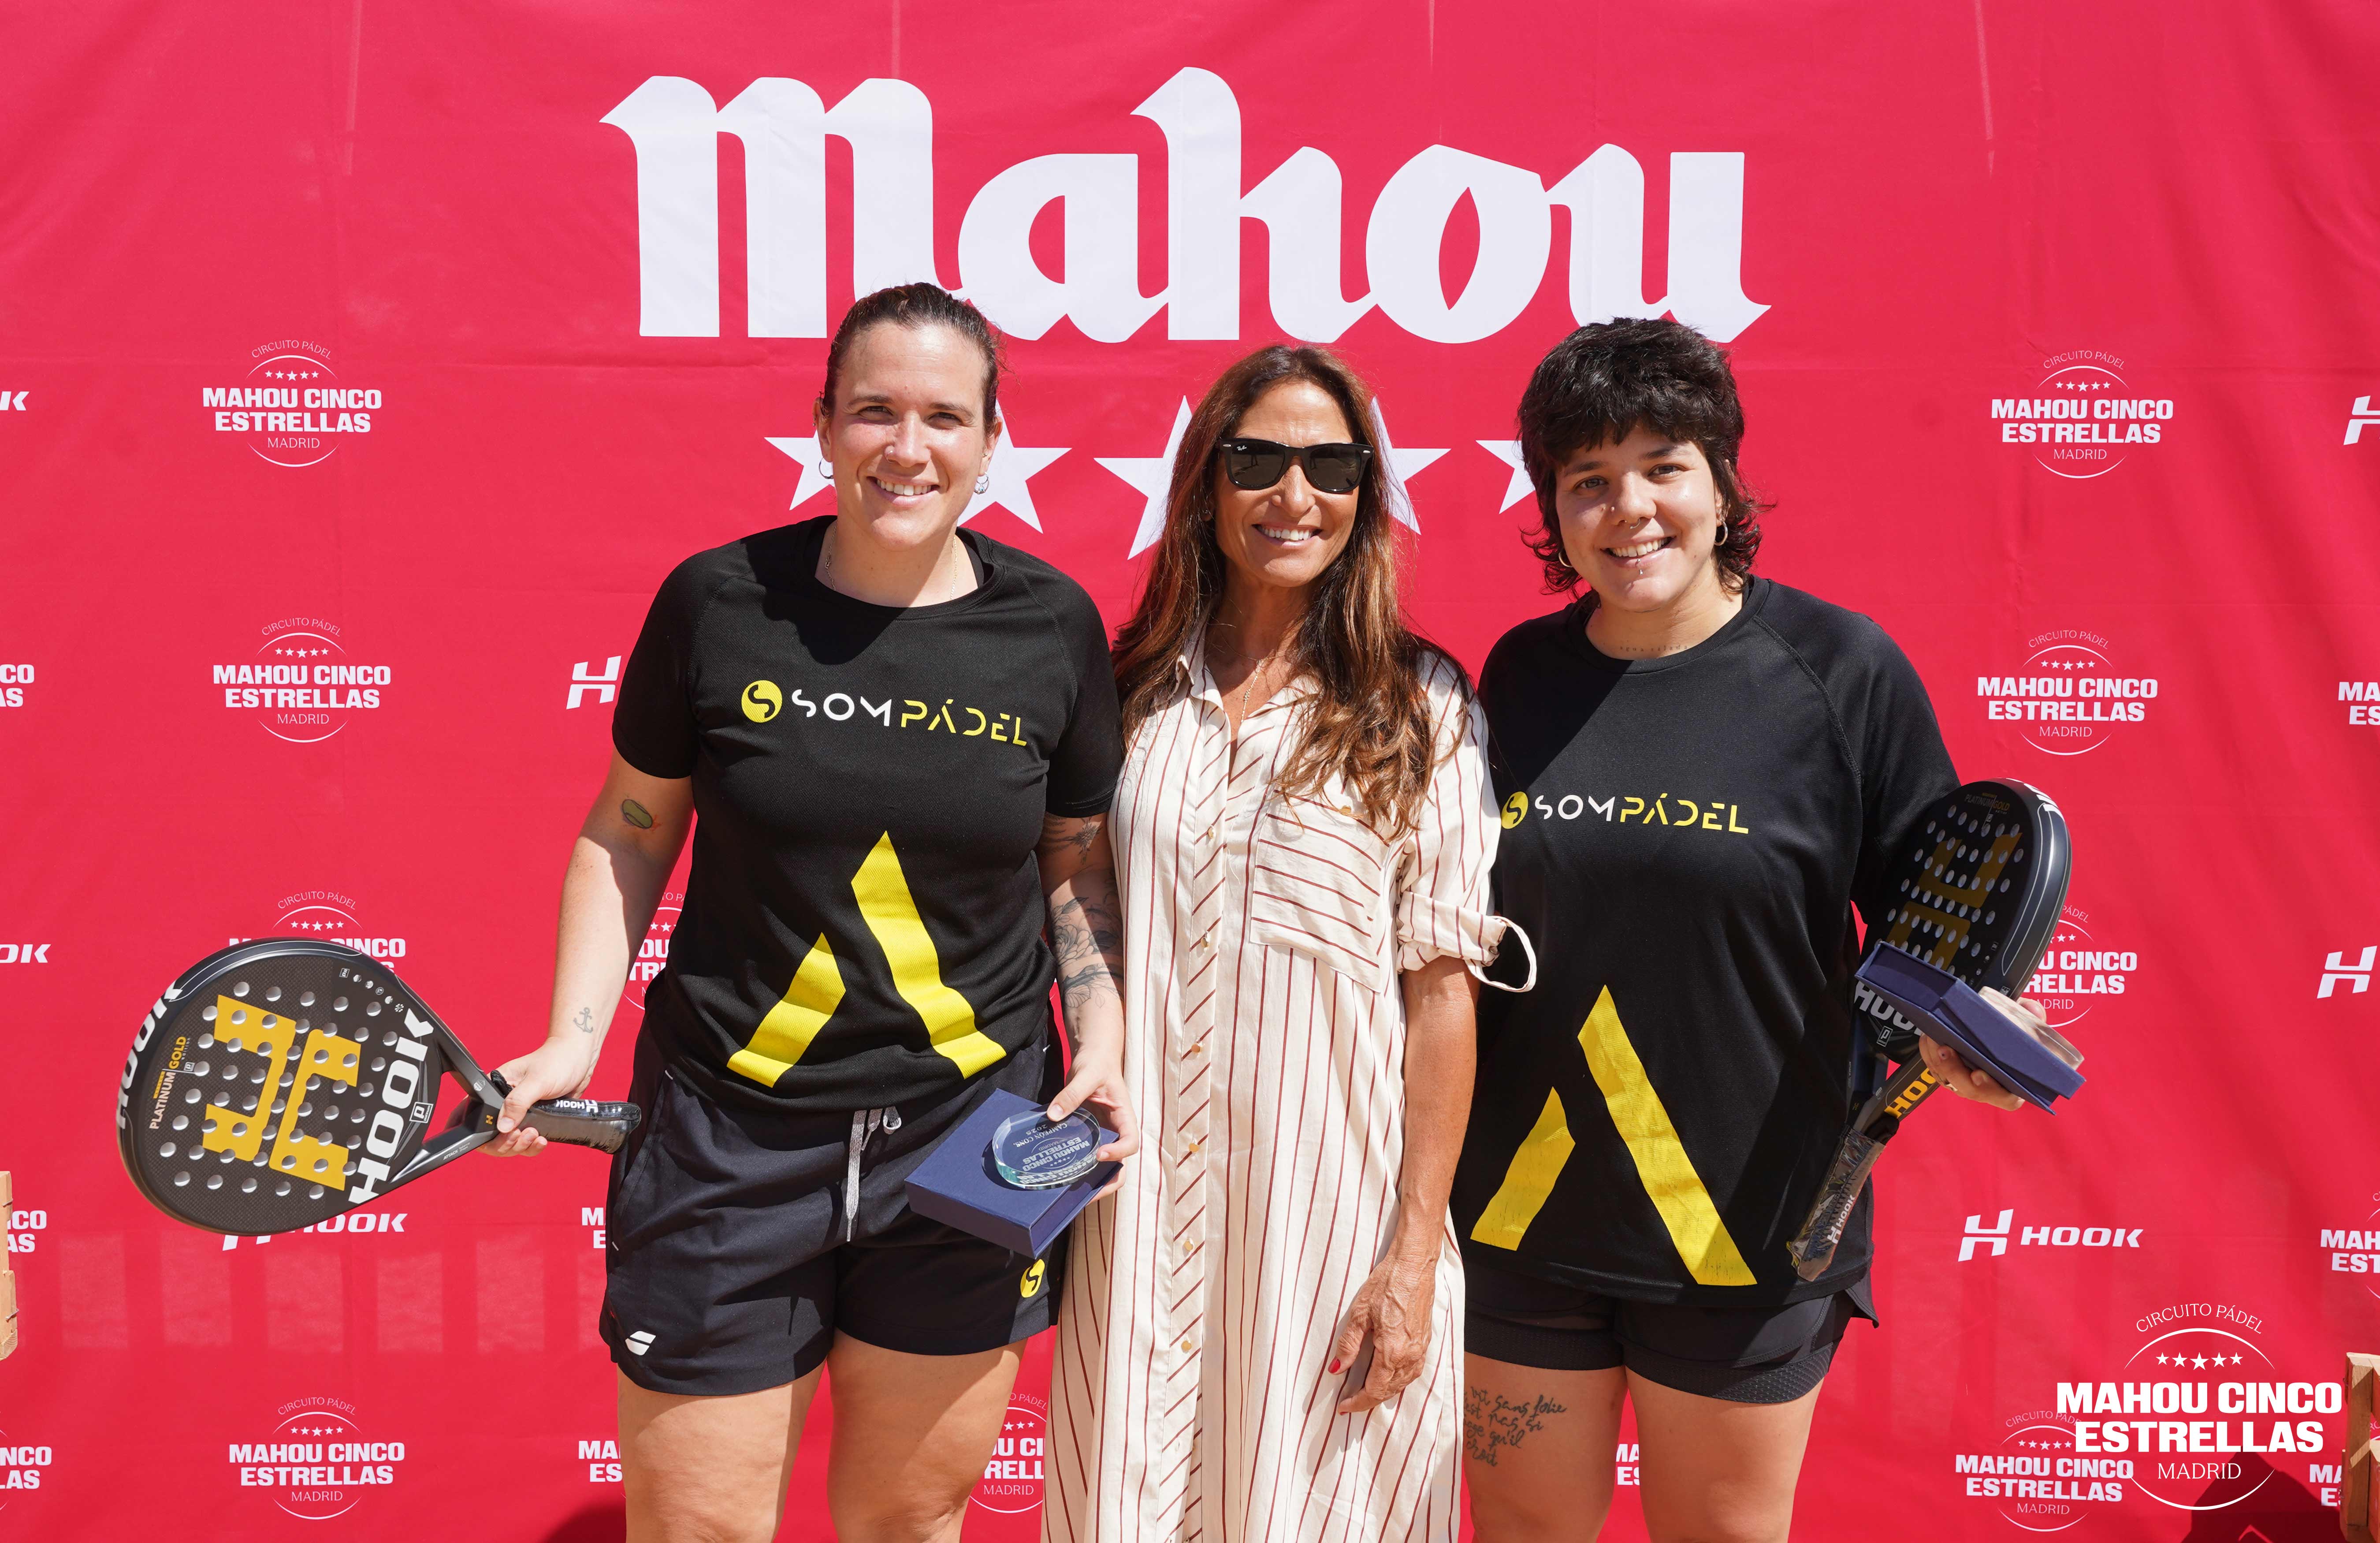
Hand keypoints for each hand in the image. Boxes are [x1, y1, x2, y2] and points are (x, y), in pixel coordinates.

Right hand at [482, 1038, 596, 1155]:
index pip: (475, 1116)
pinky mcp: (535, 1120)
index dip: (481, 1133)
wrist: (580, 1059)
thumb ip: (518, 1103)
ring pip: (510, 1143)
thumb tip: (503, 1127)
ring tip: (535, 1136)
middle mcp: (504, 1104)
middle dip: (506, 1143)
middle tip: (523, 1134)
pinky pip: (527, 1142)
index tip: (503, 1134)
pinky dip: (532, 1146)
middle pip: (492, 1137)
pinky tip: (541, 1140)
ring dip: (520, 1146)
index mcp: (494, 1089)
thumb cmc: (556, 1062)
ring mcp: (519, 1114)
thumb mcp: (536, 1081)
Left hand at [1046, 1045, 1140, 1197]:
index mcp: (1124, 1117)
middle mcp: (1115, 1131)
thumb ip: (1071, 1094)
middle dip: (1107, 1183)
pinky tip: (1060, 1176)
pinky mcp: (1087, 1134)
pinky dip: (1076, 1167)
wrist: (1092, 1057)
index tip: (1099, 1154)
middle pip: (1120, 1165)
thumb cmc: (1096, 1064)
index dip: (1118, 1152)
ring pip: (1102, 1166)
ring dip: (1091, 1180)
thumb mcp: (1085, 1075)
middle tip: (1088, 1195)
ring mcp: (1102, 1135)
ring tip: (1071, 1193)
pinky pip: (1084, 1155)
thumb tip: (1053, 1115)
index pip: (1130, 1141)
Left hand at [1329, 1237, 1437, 1413]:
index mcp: (1392, 1353)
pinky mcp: (1425, 1342)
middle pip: (1388, 1391)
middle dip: (1368, 1401)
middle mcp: (1410, 1356)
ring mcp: (1420, 1350)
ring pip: (1402, 1384)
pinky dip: (1398, 1381)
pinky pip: (1412, 1372)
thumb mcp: (1359, 1313)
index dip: (1357, 1402)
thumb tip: (1336, 1369)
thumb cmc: (1386, 1285)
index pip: (1374, 1390)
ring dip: (1384, 1393)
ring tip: (1365, 1393)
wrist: (1414, 1266)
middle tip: (1350, 1403)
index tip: (1343, 1407)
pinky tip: (1388, 1377)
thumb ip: (1348, 1345)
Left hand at [1916, 992, 2043, 1112]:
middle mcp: (1990, 1090)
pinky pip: (1936, 1070)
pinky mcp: (1950, 1075)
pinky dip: (1929, 1055)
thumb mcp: (2033, 1030)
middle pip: (1970, 1090)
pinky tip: (1928, 1038)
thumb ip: (2033, 1019)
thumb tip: (2030, 1008)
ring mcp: (1968, 1084)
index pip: (2006, 1098)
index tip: (1978, 1073)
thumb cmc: (2018, 1041)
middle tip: (1946, 1050)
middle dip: (1955, 1070)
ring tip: (1933, 1039)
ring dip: (1938, 1061)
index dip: (1991, 1088)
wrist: (2000, 1036)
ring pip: (1949, 1081)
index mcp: (2015, 1086)